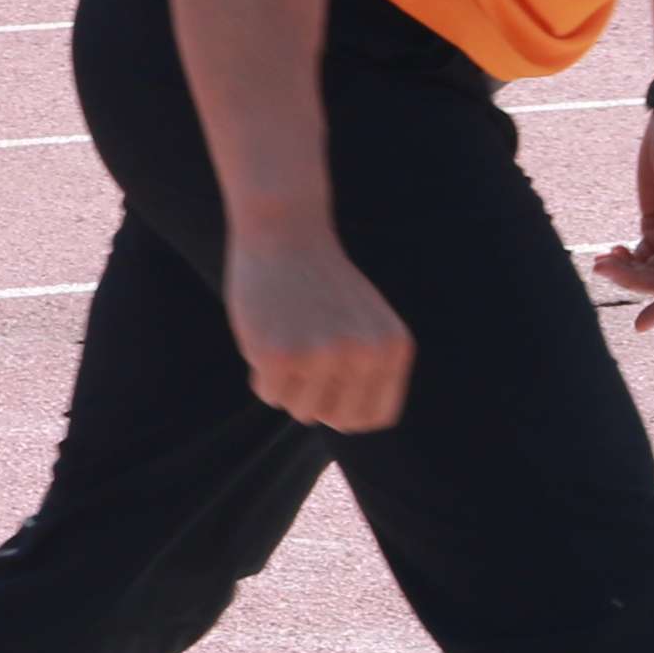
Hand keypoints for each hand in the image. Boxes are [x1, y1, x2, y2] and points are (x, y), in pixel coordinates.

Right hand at [226, 225, 411, 430]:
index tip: (327, 389)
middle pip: (335, 418)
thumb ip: (368, 369)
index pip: (373, 417)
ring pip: (300, 409)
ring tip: (284, 338)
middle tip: (301, 358)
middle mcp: (365, 355)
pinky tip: (265, 335)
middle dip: (313, 398)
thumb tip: (349, 423)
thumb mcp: (364, 323)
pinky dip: (260, 373)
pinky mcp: (281, 354)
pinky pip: (268, 393)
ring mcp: (323, 356)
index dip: (345, 410)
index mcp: (393, 349)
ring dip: (285, 383)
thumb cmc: (320, 281)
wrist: (286, 229)